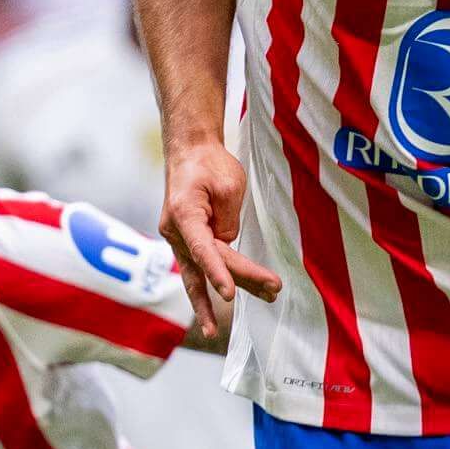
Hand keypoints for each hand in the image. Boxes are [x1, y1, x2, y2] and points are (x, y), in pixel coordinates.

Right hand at [159, 133, 282, 345]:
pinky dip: (222, 276)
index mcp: (183, 215)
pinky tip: (239, 291)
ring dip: (234, 285)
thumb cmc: (208, 164)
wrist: (189, 151)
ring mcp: (178, 239)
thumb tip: (229, 246)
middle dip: (242, 280)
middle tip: (274, 290)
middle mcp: (175, 232)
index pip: (202, 250)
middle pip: (207, 265)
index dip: (217, 273)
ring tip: (268, 297)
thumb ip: (229, 222)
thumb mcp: (229, 187)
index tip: (229, 294)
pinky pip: (204, 264)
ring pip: (203, 271)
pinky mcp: (188, 241)